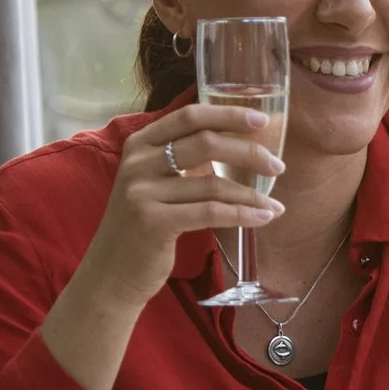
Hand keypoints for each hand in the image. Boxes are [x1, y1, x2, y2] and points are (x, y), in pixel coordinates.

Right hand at [77, 103, 287, 311]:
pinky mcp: (152, 222)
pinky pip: (210, 212)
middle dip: (249, 152)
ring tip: (275, 205)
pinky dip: (242, 215)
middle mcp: (137, 163)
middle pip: (206, 143)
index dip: (228, 115)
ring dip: (252, 195)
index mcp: (139, 144)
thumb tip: (239, 141)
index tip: (262, 120)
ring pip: (213, 183)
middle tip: (278, 166)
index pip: (190, 116)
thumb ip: (181, 158)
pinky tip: (263, 218)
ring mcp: (141, 192)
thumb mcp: (153, 182)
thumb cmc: (143, 225)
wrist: (110, 274)